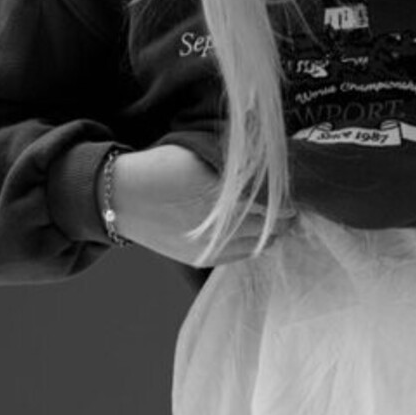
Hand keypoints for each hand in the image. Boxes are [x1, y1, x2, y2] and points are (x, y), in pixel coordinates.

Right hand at [111, 143, 293, 267]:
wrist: (121, 196)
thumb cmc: (161, 166)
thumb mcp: (201, 156)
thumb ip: (237, 168)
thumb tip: (269, 171)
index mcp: (223, 196)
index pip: (273, 204)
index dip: (288, 199)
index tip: (295, 191)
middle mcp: (219, 226)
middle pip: (270, 226)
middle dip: (284, 216)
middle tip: (292, 206)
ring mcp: (210, 246)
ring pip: (258, 244)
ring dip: (272, 232)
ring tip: (278, 221)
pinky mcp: (200, 258)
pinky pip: (239, 255)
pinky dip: (253, 245)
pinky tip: (256, 234)